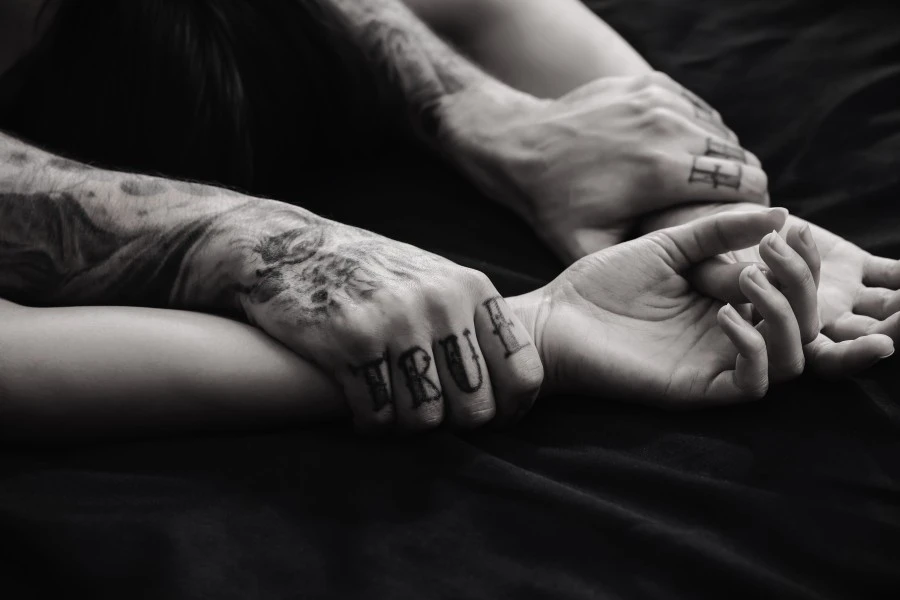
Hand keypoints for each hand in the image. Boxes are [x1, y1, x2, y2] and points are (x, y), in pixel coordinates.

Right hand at [229, 204, 543, 431]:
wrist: (289, 249)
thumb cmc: (371, 274)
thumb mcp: (434, 279)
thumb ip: (473, 323)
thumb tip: (515, 391)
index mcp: (471, 289)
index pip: (524, 373)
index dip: (512, 411)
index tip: (492, 419)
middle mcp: (440, 304)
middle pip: (475, 409)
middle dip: (453, 425)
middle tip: (429, 415)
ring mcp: (395, 323)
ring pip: (425, 420)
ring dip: (407, 427)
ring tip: (392, 410)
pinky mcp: (350, 344)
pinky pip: (378, 417)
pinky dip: (371, 425)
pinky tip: (362, 411)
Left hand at [444, 72, 767, 261]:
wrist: (520, 146)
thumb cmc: (555, 205)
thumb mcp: (592, 248)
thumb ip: (646, 259)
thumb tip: (699, 274)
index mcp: (665, 171)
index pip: (748, 185)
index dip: (754, 210)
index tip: (743, 228)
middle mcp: (671, 128)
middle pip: (741, 157)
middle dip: (740, 186)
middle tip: (725, 211)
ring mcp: (661, 100)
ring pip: (722, 132)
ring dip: (720, 159)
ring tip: (703, 187)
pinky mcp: (651, 84)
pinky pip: (698, 110)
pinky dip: (698, 133)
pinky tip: (680, 156)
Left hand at [510, 209, 808, 405]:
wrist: (554, 319)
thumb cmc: (603, 284)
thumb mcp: (667, 247)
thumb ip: (720, 232)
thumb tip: (782, 214)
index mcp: (728, 302)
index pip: (794, 292)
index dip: (804, 262)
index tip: (791, 229)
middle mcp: (730, 337)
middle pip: (804, 325)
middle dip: (801, 285)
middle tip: (770, 251)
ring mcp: (715, 364)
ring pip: (790, 359)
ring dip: (785, 315)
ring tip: (749, 278)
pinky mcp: (696, 389)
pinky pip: (752, 384)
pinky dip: (753, 349)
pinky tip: (724, 315)